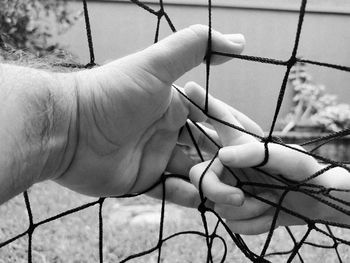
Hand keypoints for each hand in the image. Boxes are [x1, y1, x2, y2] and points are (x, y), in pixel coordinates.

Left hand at [54, 25, 245, 204]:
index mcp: (175, 106)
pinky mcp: (141, 180)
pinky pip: (170, 191)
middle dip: (224, 163)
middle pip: (205, 151)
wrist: (67, 129)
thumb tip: (239, 41)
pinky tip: (202, 201)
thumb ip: (196, 46)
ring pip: (192, 174)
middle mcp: (167, 131)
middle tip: (243, 178)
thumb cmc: (112, 94)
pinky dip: (186, 196)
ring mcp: (154, 157)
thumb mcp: (155, 65)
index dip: (231, 133)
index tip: (250, 148)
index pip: (212, 121)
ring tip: (231, 195)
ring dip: (211, 184)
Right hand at [188, 82, 349, 233]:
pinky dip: (253, 223)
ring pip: (215, 204)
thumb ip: (256, 152)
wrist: (316, 204)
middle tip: (240, 197)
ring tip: (269, 202)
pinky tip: (268, 213)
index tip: (186, 87)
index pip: (215, 121)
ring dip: (247, 209)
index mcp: (238, 144)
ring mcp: (229, 188)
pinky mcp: (234, 211)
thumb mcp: (289, 159)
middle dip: (215, 190)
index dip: (199, 104)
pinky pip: (231, 222)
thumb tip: (222, 155)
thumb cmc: (306, 173)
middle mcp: (228, 165)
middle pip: (198, 174)